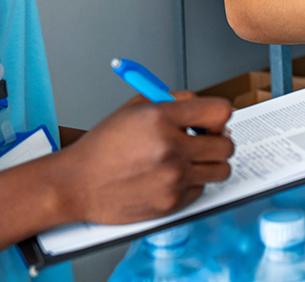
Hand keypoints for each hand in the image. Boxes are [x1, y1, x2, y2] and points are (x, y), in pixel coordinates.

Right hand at [53, 93, 232, 225]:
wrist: (78, 183)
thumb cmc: (104, 145)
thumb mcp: (136, 107)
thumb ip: (174, 100)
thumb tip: (205, 107)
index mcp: (162, 118)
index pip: (220, 111)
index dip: (220, 115)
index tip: (214, 120)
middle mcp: (171, 148)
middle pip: (226, 144)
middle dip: (218, 139)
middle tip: (206, 139)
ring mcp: (173, 178)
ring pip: (220, 170)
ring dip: (211, 163)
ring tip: (192, 158)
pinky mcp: (171, 203)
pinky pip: (201, 189)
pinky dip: (192, 183)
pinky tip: (172, 176)